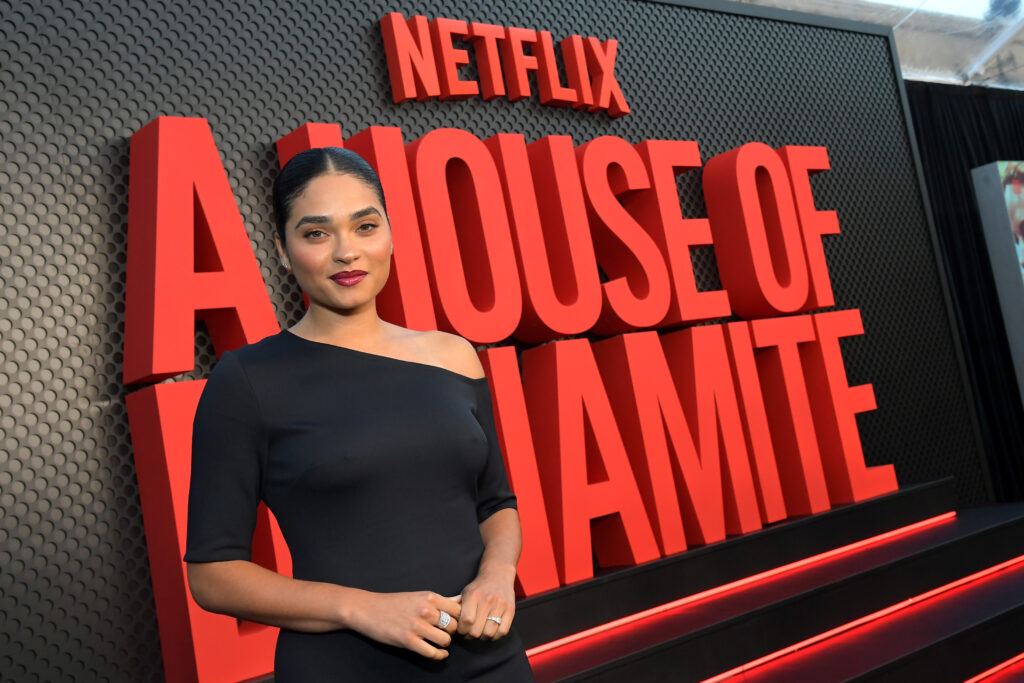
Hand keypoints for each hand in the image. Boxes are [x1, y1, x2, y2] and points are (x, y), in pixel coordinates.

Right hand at [346, 590, 461, 659]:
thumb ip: (442, 600)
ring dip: (445, 644)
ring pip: (445, 640)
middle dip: (452, 632)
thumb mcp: (420, 596)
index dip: (460, 618)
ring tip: (439, 642)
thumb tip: (461, 600)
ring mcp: (417, 626)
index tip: (455, 623)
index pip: (458, 610)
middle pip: (454, 626)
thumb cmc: (395, 603)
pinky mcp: (408, 641)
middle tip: (446, 634)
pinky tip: (438, 653)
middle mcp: (426, 610)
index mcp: (430, 597)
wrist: (368, 609)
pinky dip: (438, 655)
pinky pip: (432, 652)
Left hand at [457, 564, 515, 640]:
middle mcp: (487, 600)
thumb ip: (454, 607)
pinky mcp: (511, 610)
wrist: (497, 574)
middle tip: (469, 633)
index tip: (461, 630)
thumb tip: (443, 620)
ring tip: (480, 631)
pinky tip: (491, 630)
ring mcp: (500, 605)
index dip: (462, 630)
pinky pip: (502, 632)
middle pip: (476, 631)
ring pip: (489, 634)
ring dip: (483, 637)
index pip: (466, 621)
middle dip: (470, 636)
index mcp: (473, 596)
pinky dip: (495, 636)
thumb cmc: (478, 587)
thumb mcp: (464, 593)